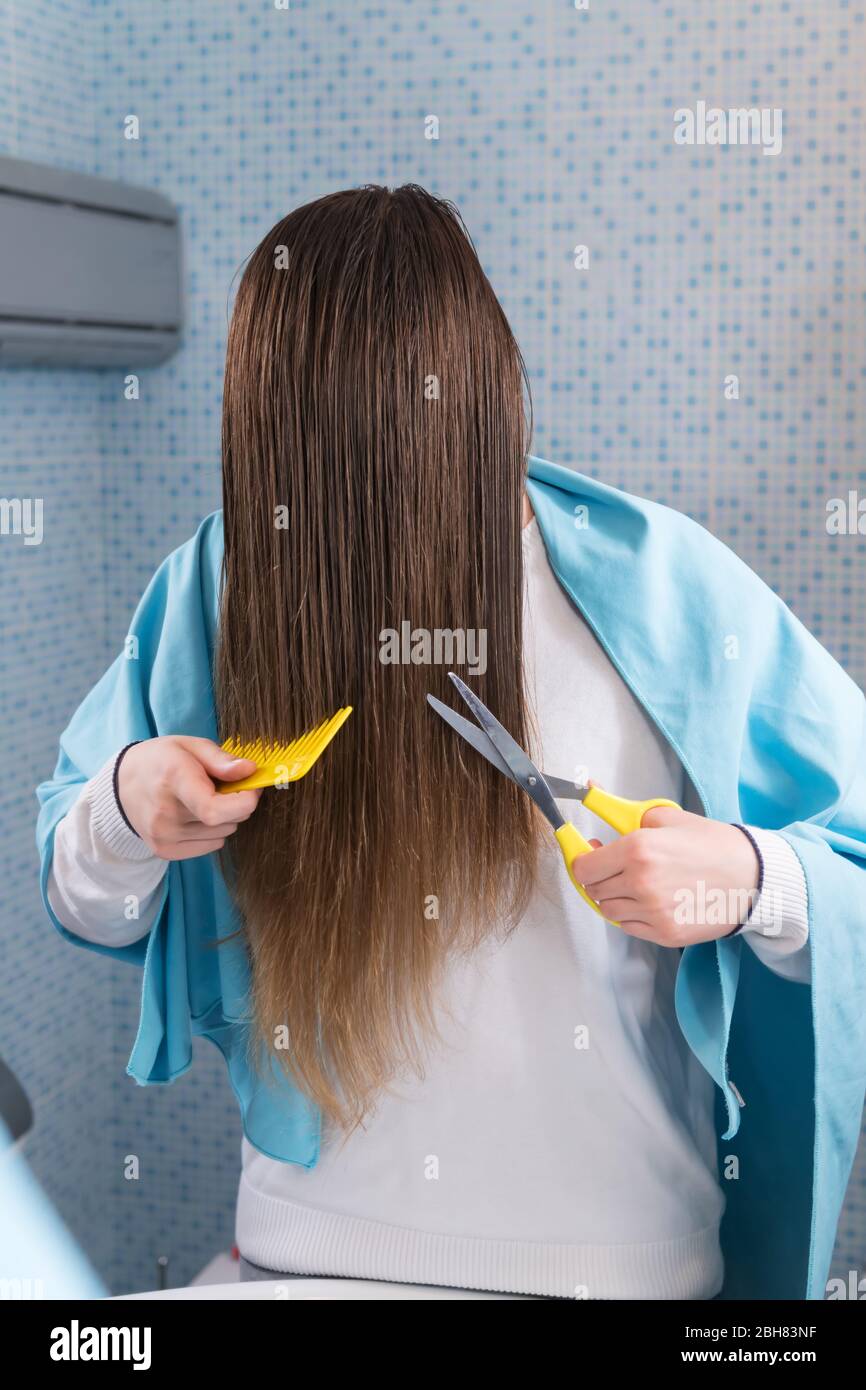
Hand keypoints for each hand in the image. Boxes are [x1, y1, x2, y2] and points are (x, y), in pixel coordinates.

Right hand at [116, 736, 261, 860]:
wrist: (121, 784)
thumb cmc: (160, 760)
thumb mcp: (189, 745)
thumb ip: (221, 759)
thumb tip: (250, 771)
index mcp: (173, 780)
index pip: (214, 809)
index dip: (244, 802)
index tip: (251, 788)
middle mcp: (165, 813)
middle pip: (226, 821)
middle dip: (238, 804)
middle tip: (227, 786)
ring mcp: (163, 836)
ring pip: (222, 833)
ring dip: (225, 818)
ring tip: (205, 798)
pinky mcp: (164, 850)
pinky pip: (211, 845)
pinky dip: (213, 831)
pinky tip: (196, 815)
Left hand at [569, 806, 759, 945]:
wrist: (753, 877)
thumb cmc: (713, 844)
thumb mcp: (667, 817)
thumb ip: (624, 812)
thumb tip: (588, 789)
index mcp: (638, 850)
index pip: (584, 866)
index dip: (585, 860)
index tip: (591, 856)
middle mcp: (641, 883)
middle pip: (593, 890)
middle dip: (601, 877)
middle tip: (618, 867)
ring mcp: (653, 912)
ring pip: (609, 910)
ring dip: (616, 897)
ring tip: (639, 883)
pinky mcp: (665, 933)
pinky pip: (629, 926)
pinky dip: (633, 915)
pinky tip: (652, 900)